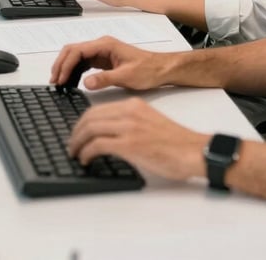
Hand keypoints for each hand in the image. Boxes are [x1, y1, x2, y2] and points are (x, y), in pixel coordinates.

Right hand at [51, 36, 169, 92]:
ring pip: (76, 56)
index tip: (59, 79)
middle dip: (61, 64)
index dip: (65, 64)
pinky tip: (70, 82)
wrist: (161, 69)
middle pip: (73, 50)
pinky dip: (73, 71)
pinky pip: (83, 64)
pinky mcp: (103, 61)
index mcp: (106, 45)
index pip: (78, 50)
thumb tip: (86, 83)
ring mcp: (101, 53)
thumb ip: (105, 79)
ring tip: (58, 83)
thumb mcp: (127, 76)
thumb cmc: (148, 70)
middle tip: (54, 81)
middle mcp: (101, 46)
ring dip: (65, 68)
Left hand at [69, 97, 207, 179]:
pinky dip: (87, 152)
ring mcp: (129, 127)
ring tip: (75, 154)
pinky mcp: (130, 144)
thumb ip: (130, 124)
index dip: (83, 122)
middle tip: (72, 145)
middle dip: (76, 132)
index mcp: (134, 105)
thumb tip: (110, 136)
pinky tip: (86, 160)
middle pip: (91, 116)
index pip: (99, 109)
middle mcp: (129, 112)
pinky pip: (98, 144)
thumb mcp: (149, 123)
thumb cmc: (176, 142)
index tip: (78, 133)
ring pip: (91, 129)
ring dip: (78, 143)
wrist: (193, 151)